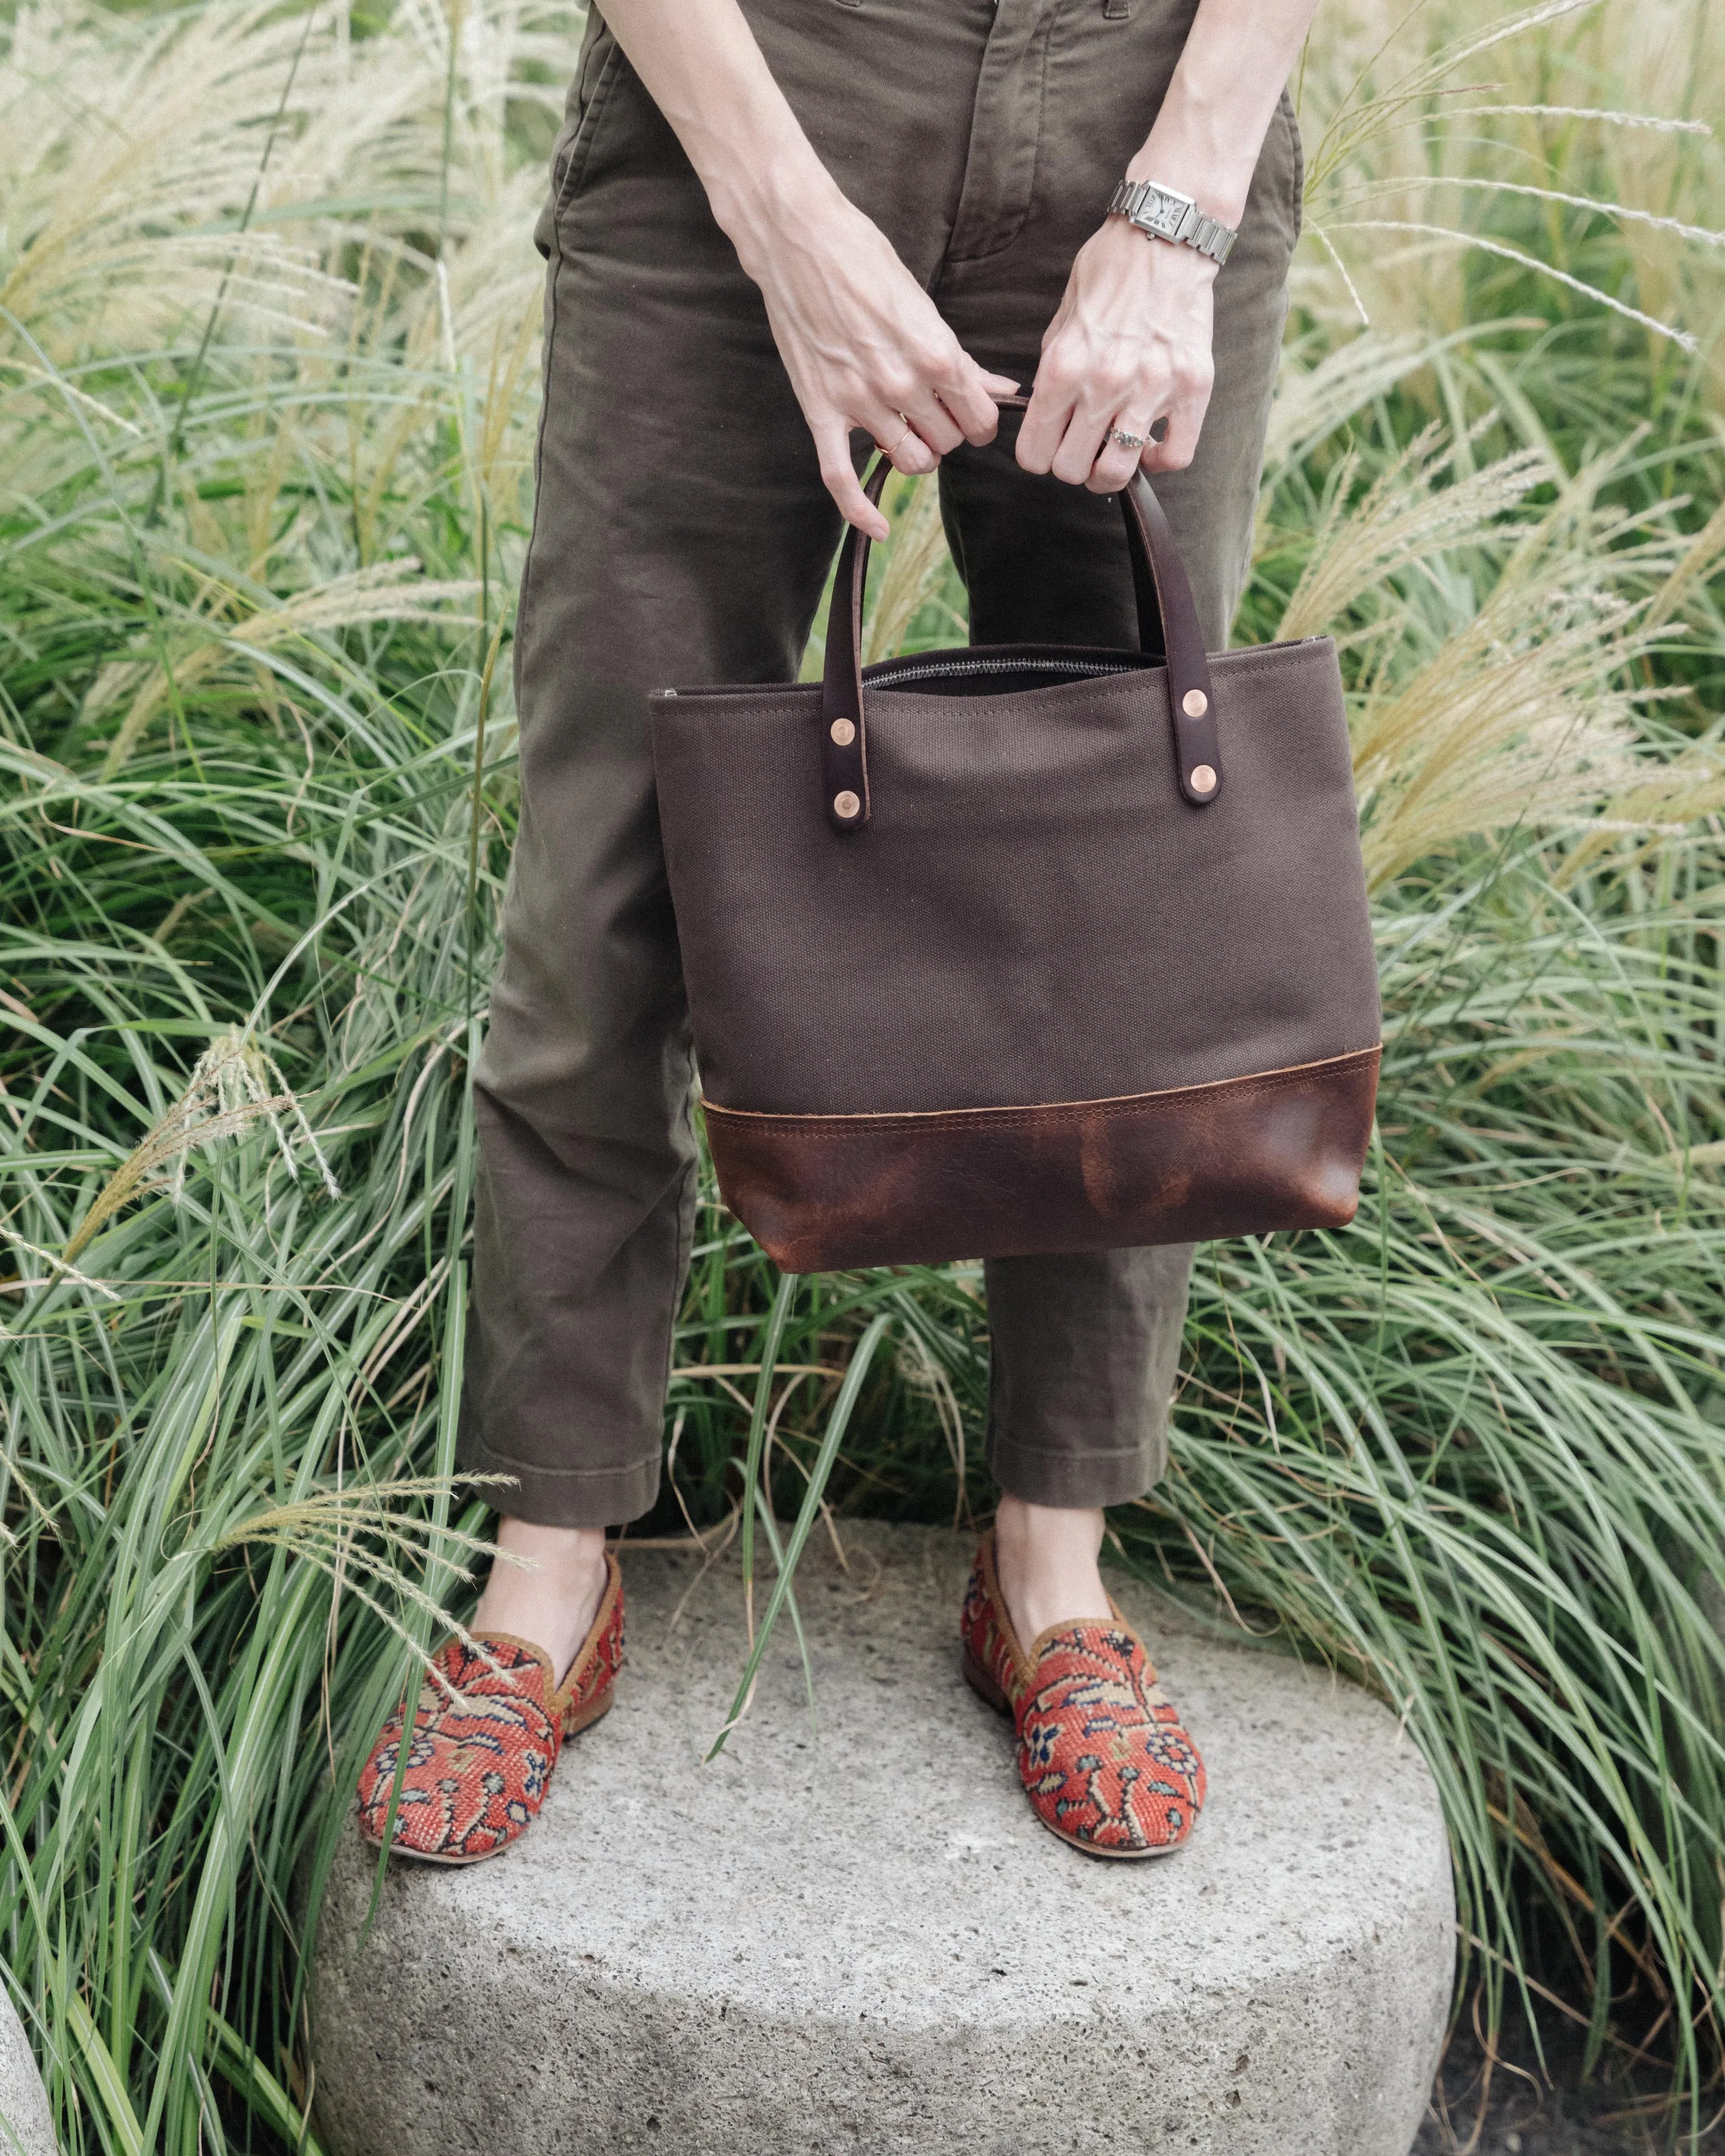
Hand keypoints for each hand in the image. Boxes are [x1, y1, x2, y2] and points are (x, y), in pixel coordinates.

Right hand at [731, 182, 1017, 539]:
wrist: (799, 240)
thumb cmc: (863, 260)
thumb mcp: (924, 306)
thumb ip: (962, 359)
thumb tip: (1002, 389)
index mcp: (936, 354)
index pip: (979, 419)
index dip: (980, 422)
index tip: (971, 415)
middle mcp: (901, 384)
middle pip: (948, 443)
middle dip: (947, 432)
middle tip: (934, 413)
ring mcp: (859, 402)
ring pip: (911, 463)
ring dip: (915, 454)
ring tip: (906, 431)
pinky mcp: (821, 412)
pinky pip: (842, 480)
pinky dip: (861, 513)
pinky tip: (878, 530)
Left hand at [1017, 217, 1216, 495]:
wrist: (1163, 237)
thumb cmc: (1108, 275)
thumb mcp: (1061, 324)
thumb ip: (1051, 376)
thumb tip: (1043, 418)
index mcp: (1064, 368)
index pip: (1034, 454)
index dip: (1038, 456)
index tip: (1049, 445)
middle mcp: (1104, 384)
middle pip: (1072, 470)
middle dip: (1072, 464)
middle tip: (1083, 445)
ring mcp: (1151, 388)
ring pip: (1117, 472)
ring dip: (1110, 469)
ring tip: (1114, 449)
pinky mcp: (1192, 387)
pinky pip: (1176, 456)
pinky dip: (1160, 460)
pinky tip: (1151, 443)